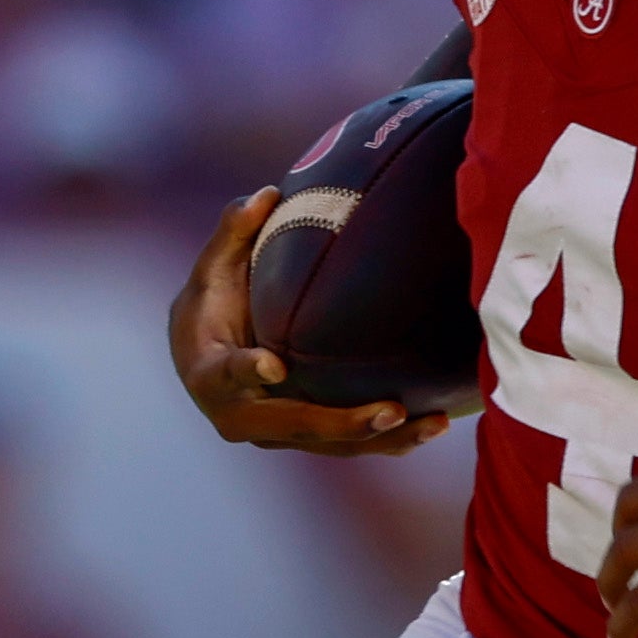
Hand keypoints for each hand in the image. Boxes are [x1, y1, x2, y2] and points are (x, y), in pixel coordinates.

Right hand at [174, 189, 454, 457]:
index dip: (246, 372)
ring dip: (382, 438)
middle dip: (343, 422)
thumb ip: (233, 231)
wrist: (204, 354)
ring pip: (331, 444)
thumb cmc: (210, 303)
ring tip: (431, 424)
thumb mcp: (213, 267)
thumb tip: (266, 193)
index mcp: (209, 375)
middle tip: (390, 408)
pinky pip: (348, 444)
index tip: (272, 365)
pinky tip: (434, 425)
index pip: (228, 375)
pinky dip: (389, 438)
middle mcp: (242, 416)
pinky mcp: (306, 436)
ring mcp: (277, 432)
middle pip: (295, 424)